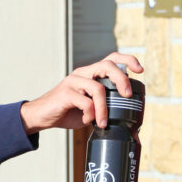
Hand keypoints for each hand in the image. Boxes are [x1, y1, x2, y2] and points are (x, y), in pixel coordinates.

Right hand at [19, 53, 143, 133]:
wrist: (41, 117)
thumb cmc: (67, 112)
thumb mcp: (90, 107)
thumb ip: (104, 103)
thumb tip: (126, 110)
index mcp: (90, 74)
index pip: (111, 59)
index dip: (127, 60)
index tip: (140, 70)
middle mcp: (82, 73)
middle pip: (107, 65)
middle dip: (121, 79)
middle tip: (127, 96)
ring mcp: (73, 81)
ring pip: (98, 88)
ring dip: (104, 109)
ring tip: (103, 123)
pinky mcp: (66, 93)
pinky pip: (86, 102)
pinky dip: (90, 115)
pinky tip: (87, 121)